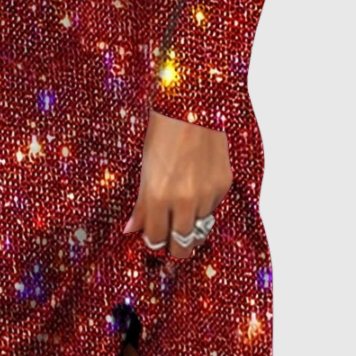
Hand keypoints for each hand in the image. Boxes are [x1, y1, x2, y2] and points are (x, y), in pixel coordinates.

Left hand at [123, 111, 231, 259]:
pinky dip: (204, 210)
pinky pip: (213, 210)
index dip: (152, 243)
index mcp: (157, 196)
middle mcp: (183, 201)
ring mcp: (206, 195)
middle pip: (181, 245)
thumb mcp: (145, 166)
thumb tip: (131, 229)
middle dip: (174, 249)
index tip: (151, 240)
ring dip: (190, 231)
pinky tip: (196, 199)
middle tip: (169, 248)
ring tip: (183, 226)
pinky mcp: (223, 185)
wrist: (193, 105)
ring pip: (199, 230)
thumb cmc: (163, 130)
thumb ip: (141, 203)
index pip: (155, 239)